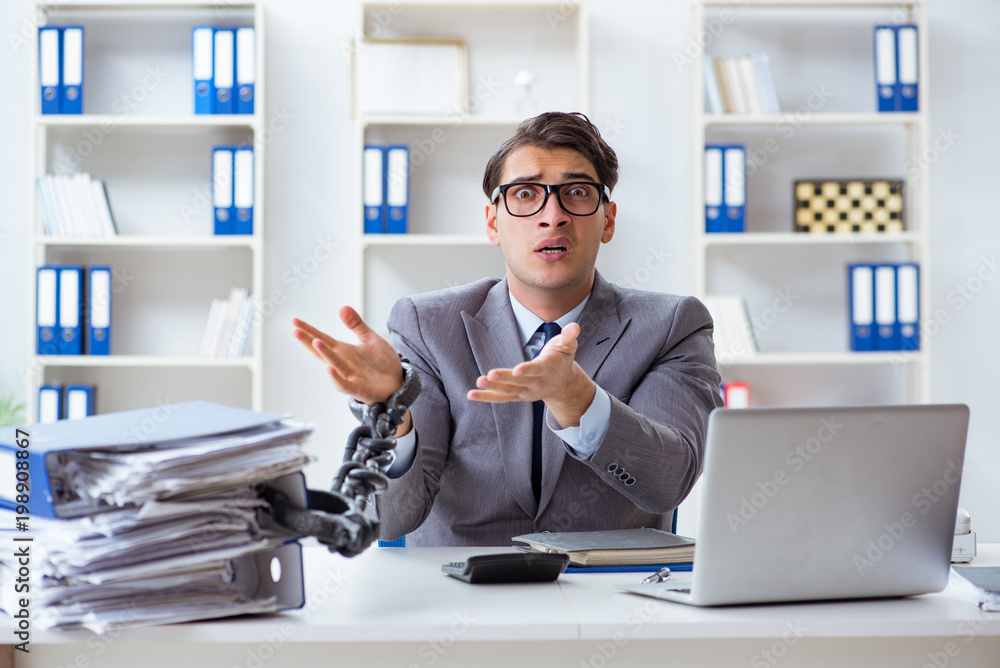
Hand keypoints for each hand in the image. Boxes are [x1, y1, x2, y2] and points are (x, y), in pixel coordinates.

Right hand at [291, 306, 403, 405]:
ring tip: (315, 342)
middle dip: (308, 341)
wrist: (397, 382)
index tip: (294, 321)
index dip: (308, 330)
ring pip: (333, 365)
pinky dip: (336, 379)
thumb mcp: (369, 338)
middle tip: (295, 330)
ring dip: (324, 354)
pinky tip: (329, 369)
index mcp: (344, 351)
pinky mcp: (358, 389)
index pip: (322, 338)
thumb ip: (356, 324)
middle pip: (321, 351)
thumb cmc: (381, 362)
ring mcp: (349, 376)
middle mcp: (342, 363)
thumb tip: (342, 307)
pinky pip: (344, 385)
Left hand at [466, 322, 595, 427]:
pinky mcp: (518, 396)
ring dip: (492, 389)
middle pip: (519, 382)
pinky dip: (486, 397)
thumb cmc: (561, 359)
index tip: (517, 370)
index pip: (537, 370)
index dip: (528, 370)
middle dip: (504, 379)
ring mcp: (527, 392)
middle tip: (489, 376)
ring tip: (478, 383)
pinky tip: (471, 394)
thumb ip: (569, 336)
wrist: (563, 383)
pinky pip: (501, 398)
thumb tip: (574, 327)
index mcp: (548, 369)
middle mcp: (537, 383)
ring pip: (508, 392)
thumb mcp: (568, 345)